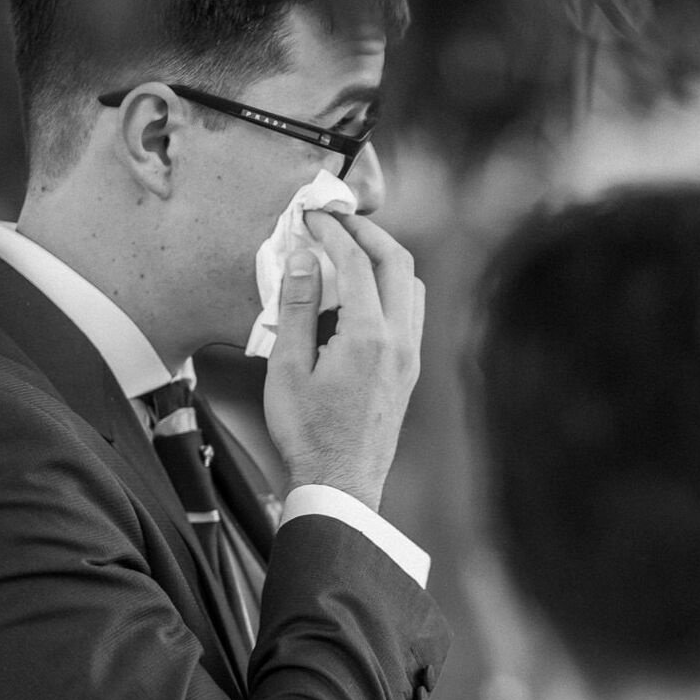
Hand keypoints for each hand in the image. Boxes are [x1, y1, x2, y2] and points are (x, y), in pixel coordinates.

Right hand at [264, 211, 424, 510]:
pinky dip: (391, 286)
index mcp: (369, 336)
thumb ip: (296, 307)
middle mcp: (400, 341)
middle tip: (335, 220)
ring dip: (385, 258)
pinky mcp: (409, 370)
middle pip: (398, 262)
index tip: (310, 216)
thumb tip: (303, 257)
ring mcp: (410, 356)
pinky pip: (410, 311)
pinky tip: (362, 291)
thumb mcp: (287, 367)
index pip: (357, 262)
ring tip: (349, 249)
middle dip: (368, 233)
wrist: (340, 483)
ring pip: (412, 286)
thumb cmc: (307, 433)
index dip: (332, 231)